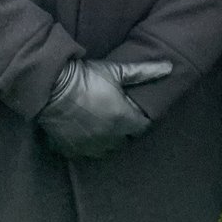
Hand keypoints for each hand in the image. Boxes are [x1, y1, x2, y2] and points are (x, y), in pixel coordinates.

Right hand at [37, 58, 171, 159]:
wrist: (51, 87)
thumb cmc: (87, 77)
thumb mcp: (117, 71)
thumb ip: (144, 72)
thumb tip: (170, 68)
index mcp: (123, 120)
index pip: (142, 128)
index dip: (143, 120)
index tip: (140, 113)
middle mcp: (108, 138)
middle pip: (125, 141)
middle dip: (127, 131)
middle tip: (123, 118)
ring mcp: (87, 146)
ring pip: (105, 150)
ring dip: (109, 140)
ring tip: (105, 126)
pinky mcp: (69, 149)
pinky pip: (84, 153)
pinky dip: (88, 145)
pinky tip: (85, 133)